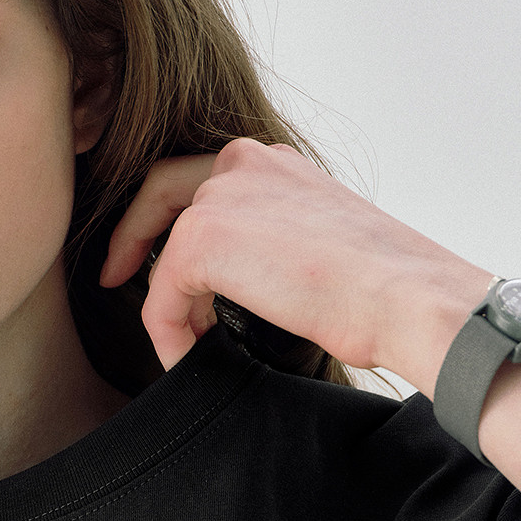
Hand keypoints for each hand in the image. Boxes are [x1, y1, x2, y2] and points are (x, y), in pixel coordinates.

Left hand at [99, 139, 495, 387]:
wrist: (406, 297)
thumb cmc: (385, 289)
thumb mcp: (322, 247)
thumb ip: (276, 246)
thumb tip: (251, 288)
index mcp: (277, 163)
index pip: (203, 178)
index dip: (168, 218)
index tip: (152, 260)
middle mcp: (246, 162)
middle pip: (161, 189)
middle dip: (132, 235)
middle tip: (114, 277)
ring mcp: (222, 194)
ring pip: (162, 249)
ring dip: (165, 301)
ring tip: (182, 342)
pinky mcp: (203, 237)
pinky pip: (161, 294)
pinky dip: (167, 331)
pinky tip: (187, 357)